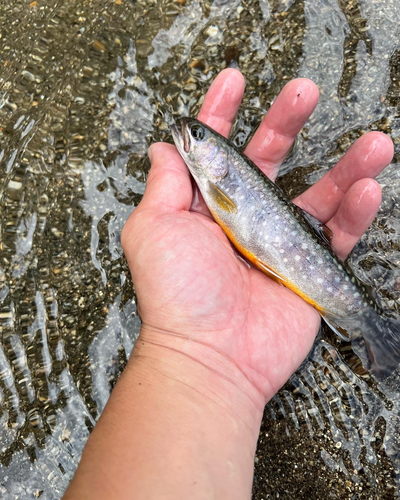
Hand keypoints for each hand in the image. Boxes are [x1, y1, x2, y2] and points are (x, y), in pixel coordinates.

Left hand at [121, 69, 392, 401]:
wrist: (209, 355)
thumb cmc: (175, 294)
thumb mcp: (153, 228)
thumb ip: (163, 184)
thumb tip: (164, 147)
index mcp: (204, 206)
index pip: (217, 150)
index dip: (222, 112)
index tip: (233, 81)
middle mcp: (243, 219)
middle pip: (271, 160)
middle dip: (287, 122)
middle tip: (303, 91)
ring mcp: (278, 243)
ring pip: (317, 194)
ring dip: (345, 165)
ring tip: (374, 142)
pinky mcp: (307, 268)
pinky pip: (337, 236)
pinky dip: (355, 213)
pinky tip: (368, 188)